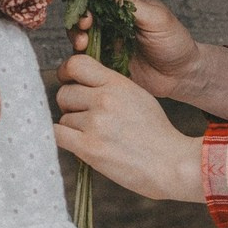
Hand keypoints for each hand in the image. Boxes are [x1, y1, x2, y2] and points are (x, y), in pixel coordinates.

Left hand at [54, 53, 203, 201]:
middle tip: (85, 117)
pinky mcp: (89, 147)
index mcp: (117, 83)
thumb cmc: (155, 133)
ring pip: (63, 118)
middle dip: (71, 106)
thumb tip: (82, 84)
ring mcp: (95, 123)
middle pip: (64, 93)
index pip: (76, 64)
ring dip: (72, 128)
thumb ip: (110, 86)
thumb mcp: (137, 95)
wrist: (170, 164)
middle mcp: (104, 99)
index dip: (67, 74)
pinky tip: (77, 144)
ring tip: (95, 136)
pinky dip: (63, 140)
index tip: (70, 84)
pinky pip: (57, 135)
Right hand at [67, 0, 201, 99]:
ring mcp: (107, 37)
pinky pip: (85, 55)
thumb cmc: (175, 42)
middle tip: (85, 24)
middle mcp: (114, 16)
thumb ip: (130, 4)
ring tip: (83, 42)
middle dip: (80, 16)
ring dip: (76, 34)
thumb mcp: (156, 18)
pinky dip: (80, 54)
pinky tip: (84, 55)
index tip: (89, 3)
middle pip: (86, 9)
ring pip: (81, 31)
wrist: (180, 76)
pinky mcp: (104, 59)